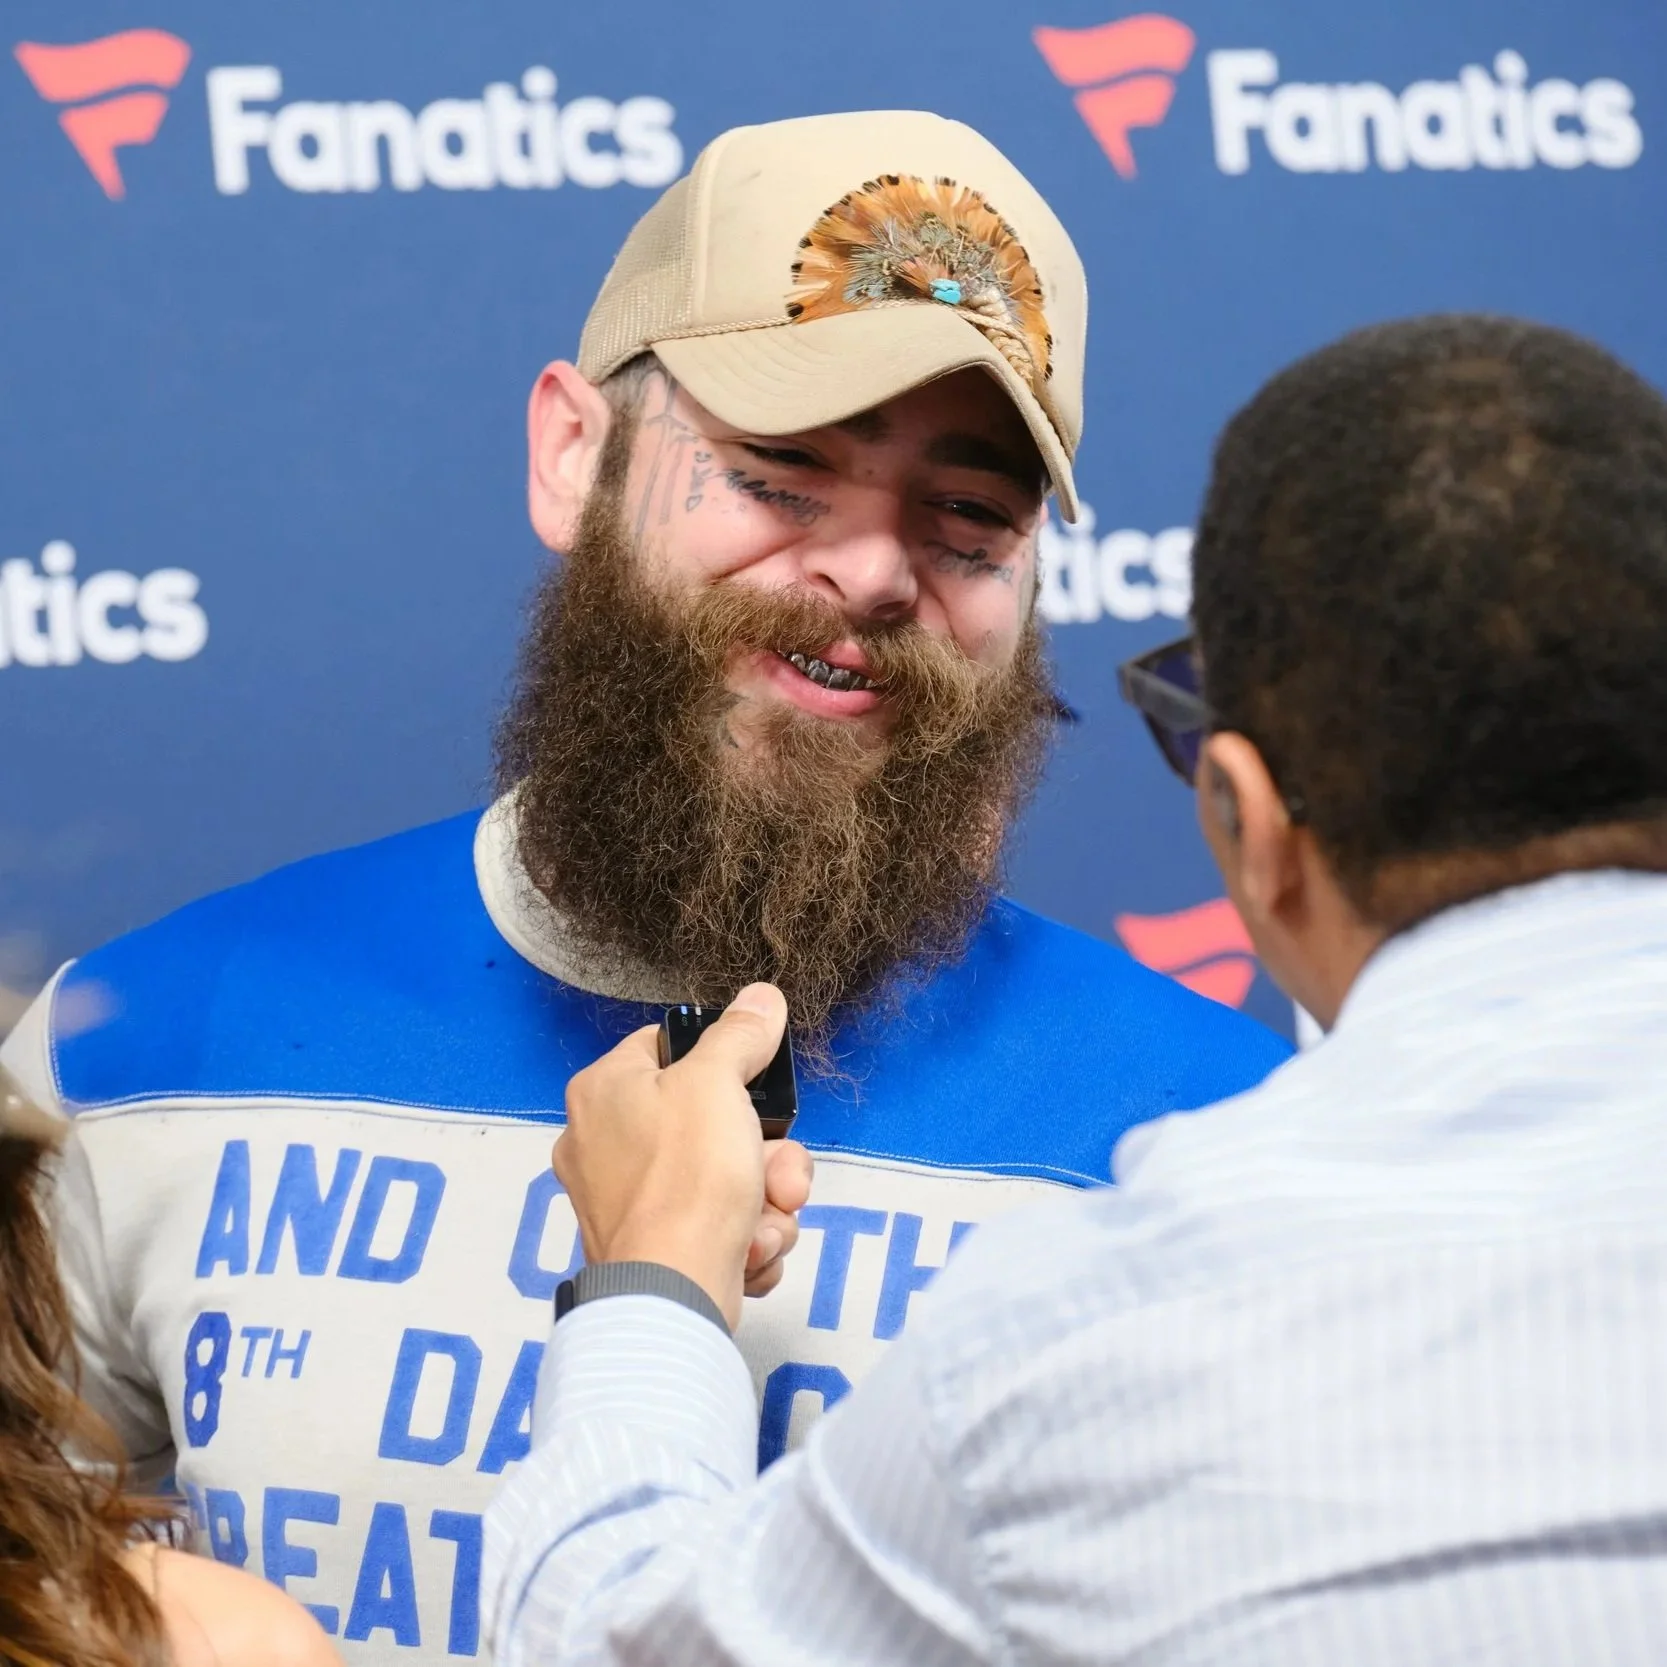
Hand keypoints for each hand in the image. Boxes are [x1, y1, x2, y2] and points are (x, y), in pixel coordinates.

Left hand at [553, 985, 812, 1329]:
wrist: (673, 1292)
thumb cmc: (685, 1177)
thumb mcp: (718, 1082)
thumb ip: (740, 1035)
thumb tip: (761, 997)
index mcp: (603, 1092)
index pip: (667, 1047)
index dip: (722, 1062)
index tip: (755, 1085)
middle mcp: (603, 1144)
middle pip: (710, 1122)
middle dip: (764, 1154)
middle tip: (780, 1173)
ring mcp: (627, 1204)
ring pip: (725, 1179)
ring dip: (766, 1200)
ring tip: (767, 1219)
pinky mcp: (654, 1252)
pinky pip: (716, 1226)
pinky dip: (745, 1239)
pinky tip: (748, 1250)